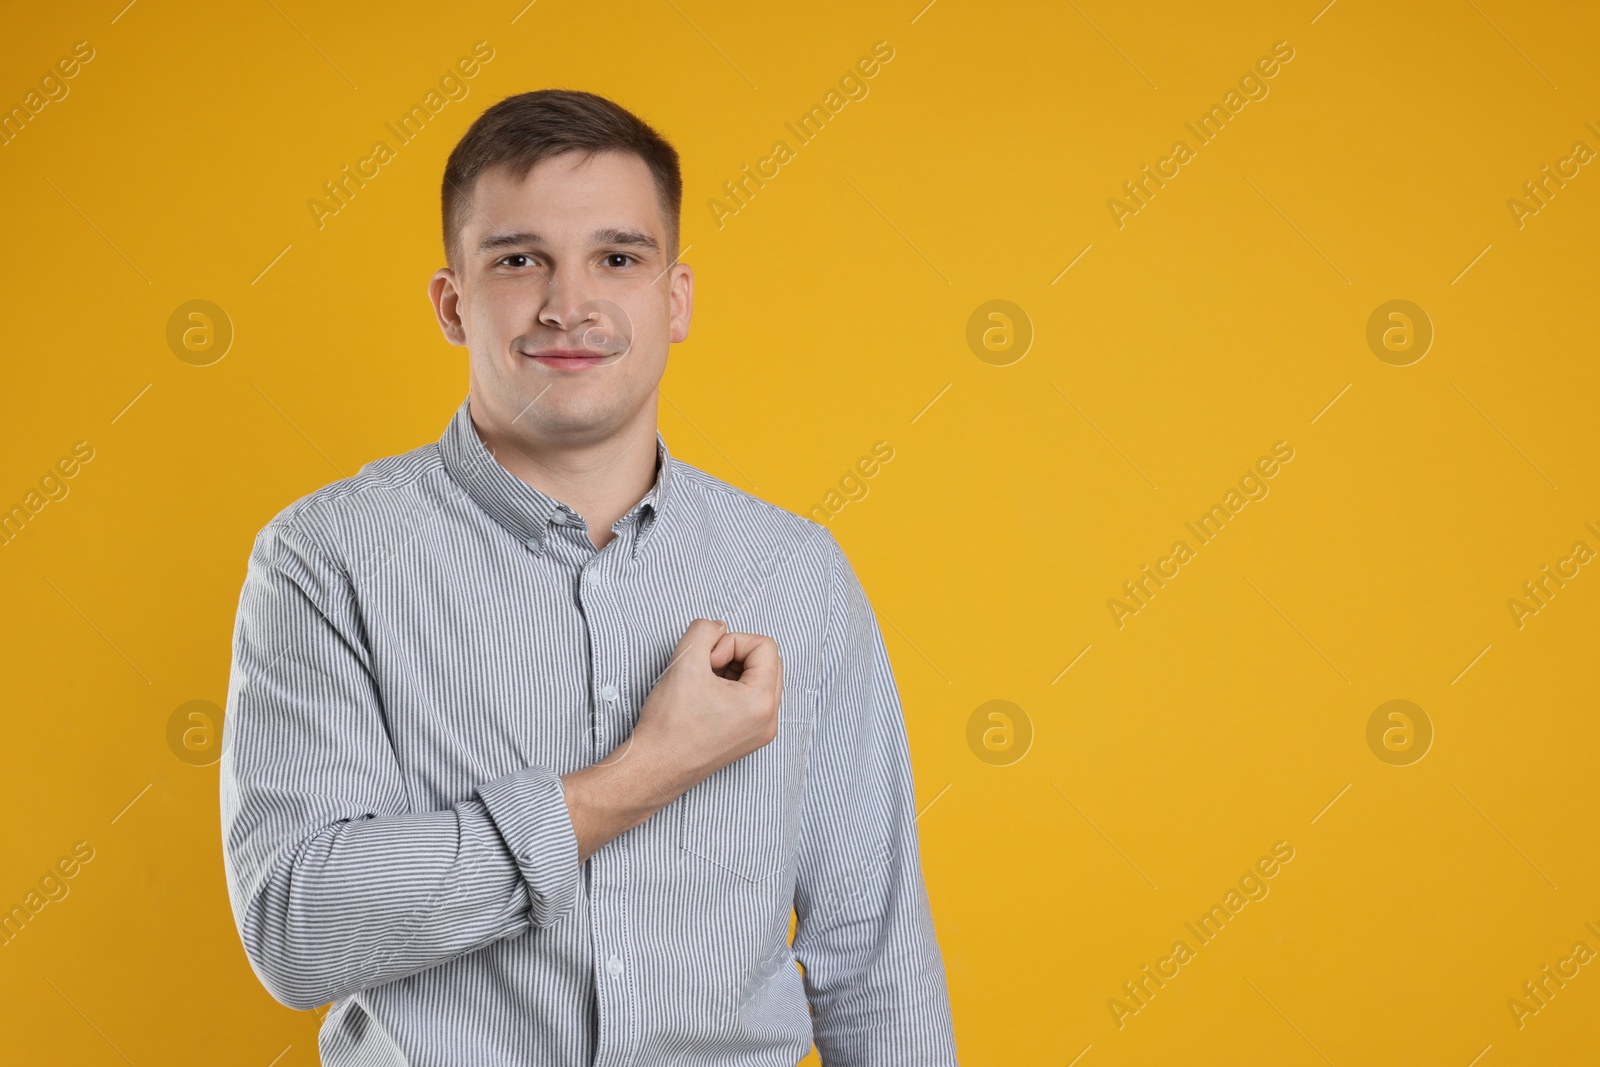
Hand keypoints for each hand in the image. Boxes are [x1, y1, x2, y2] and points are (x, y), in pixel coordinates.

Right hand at [629, 618, 782, 801]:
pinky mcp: (748, 740)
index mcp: (761, 701)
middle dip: (735, 655)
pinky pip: (751, 701)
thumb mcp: (684, 661)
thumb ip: (705, 630)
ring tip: (703, 683)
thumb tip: (720, 627)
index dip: (732, 642)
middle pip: (767, 662)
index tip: (708, 660)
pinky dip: (731, 690)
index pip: (765, 646)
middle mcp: (769, 720)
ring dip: (732, 671)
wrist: (654, 767)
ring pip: (759, 681)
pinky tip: (704, 697)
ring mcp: (760, 733)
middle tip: (705, 667)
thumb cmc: (669, 723)